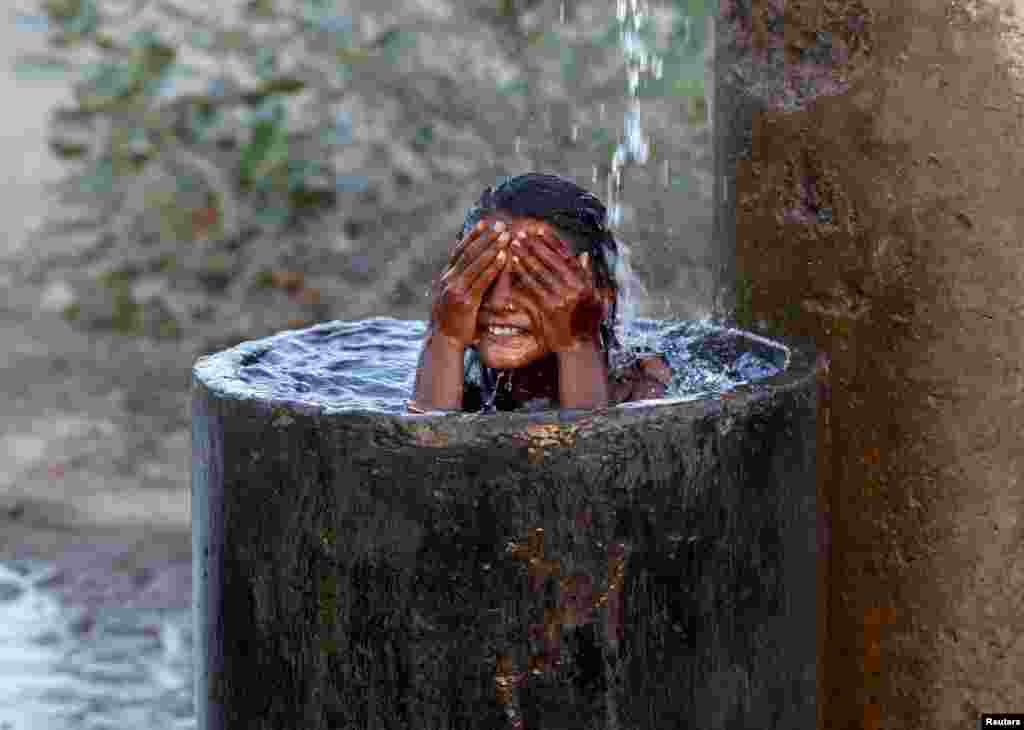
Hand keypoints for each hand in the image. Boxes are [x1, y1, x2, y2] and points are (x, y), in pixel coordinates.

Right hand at [430, 221, 511, 346]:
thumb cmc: (452, 320)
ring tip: (505, 236)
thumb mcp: (451, 296)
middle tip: (501, 225)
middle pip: (469, 252)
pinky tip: (503, 258)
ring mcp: (455, 290)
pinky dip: (493, 267)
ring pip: (475, 263)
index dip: (472, 236)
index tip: (485, 223)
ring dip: (492, 248)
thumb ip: (460, 281)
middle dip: (486, 237)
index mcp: (444, 276)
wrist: (443, 341)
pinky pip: (481, 280)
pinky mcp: (465, 301)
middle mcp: (447, 279)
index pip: (459, 250)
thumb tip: (473, 267)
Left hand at [506, 227, 604, 353]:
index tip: (539, 231)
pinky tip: (511, 269)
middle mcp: (571, 289)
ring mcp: (558, 299)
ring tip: (513, 248)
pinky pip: (529, 290)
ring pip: (537, 274)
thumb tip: (584, 255)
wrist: (579, 345)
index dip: (550, 243)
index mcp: (583, 282)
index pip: (564, 257)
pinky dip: (519, 278)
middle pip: (548, 263)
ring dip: (523, 260)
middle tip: (519, 236)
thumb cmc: (586, 320)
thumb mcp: (593, 296)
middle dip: (532, 248)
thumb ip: (587, 275)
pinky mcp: (545, 309)